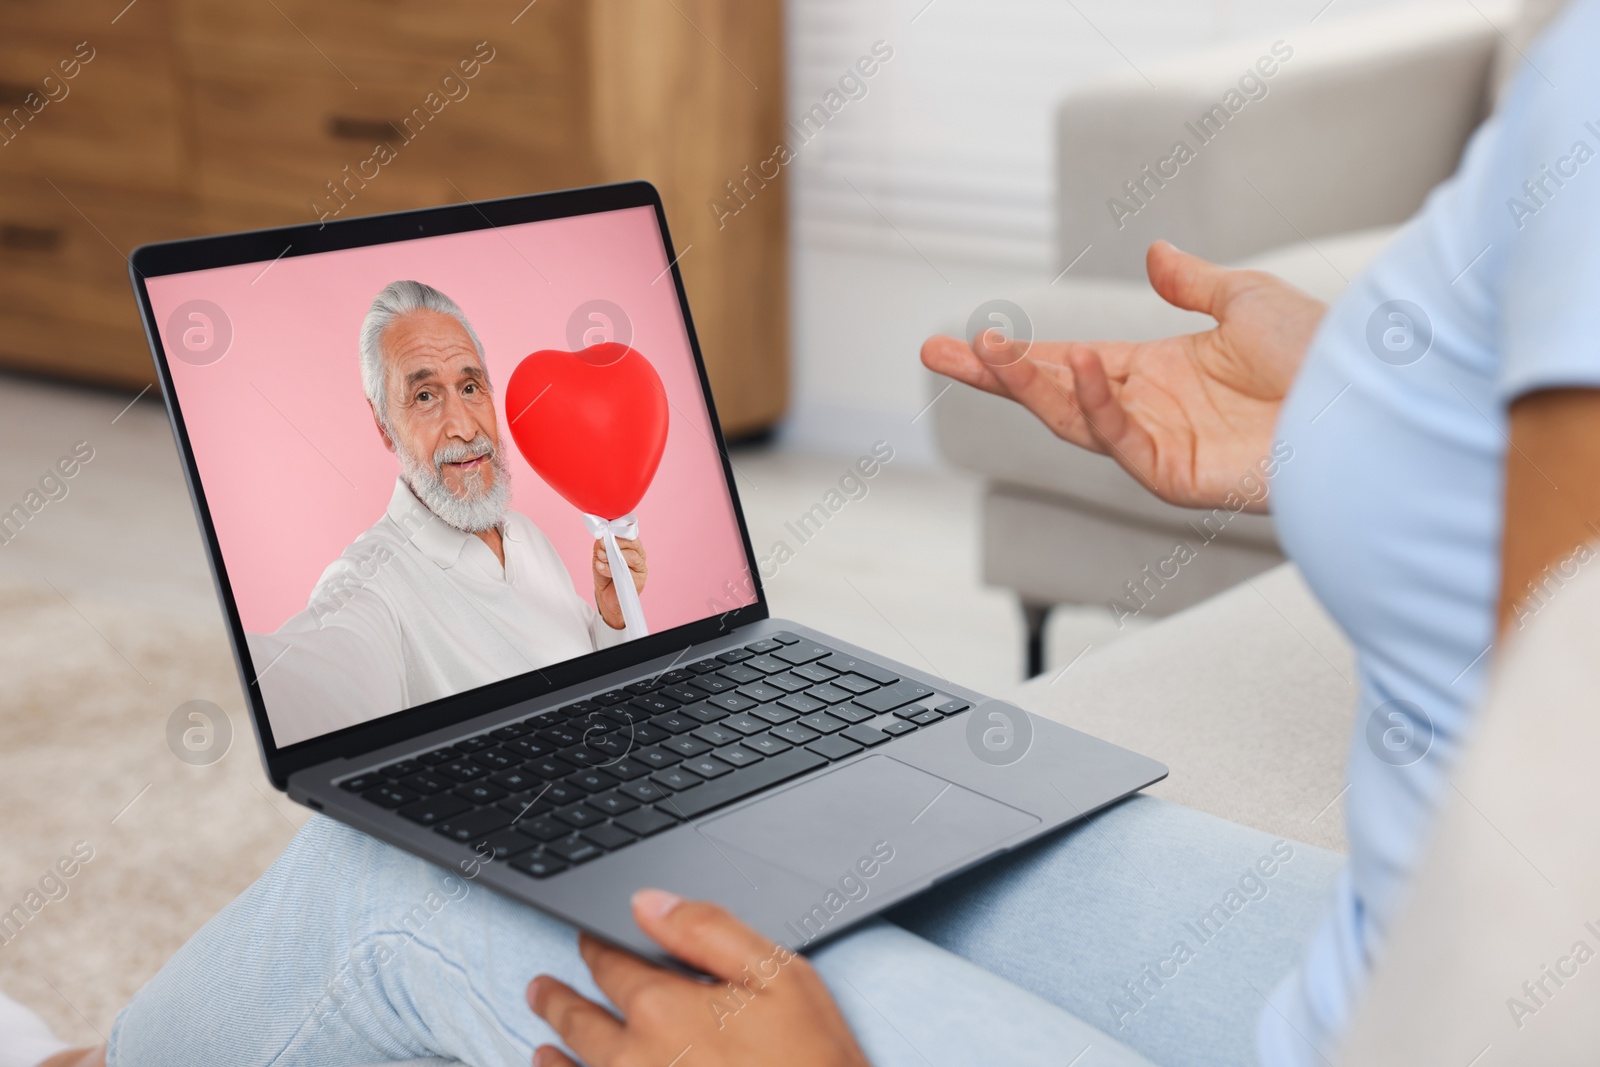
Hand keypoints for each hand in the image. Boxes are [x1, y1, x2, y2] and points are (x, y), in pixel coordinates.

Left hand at [528, 890, 869, 1066]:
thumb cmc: (812, 1063)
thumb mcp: (780, 978)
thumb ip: (708, 931)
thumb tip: (648, 901)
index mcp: (666, 1007)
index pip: (614, 965)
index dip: (597, 948)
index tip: (587, 941)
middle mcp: (635, 1057)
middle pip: (582, 1020)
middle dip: (559, 998)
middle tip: (540, 988)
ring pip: (575, 1066)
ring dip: (554, 1044)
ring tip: (540, 1036)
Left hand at [594, 537, 646, 629]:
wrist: (605, 595)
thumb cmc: (605, 573)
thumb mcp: (600, 555)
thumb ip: (602, 545)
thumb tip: (602, 537)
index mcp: (632, 547)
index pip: (630, 535)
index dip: (618, 532)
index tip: (605, 533)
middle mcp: (639, 556)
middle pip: (633, 544)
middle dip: (615, 543)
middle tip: (601, 545)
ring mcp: (641, 569)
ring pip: (632, 557)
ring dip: (612, 556)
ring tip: (600, 558)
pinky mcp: (639, 582)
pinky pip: (627, 572)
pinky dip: (610, 569)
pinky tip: (600, 567)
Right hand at [921, 240, 1325, 509]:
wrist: (1371, 397)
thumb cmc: (1325, 354)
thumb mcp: (1248, 301)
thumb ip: (1193, 283)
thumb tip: (1157, 253)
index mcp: (1155, 374)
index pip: (1065, 363)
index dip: (1015, 356)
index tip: (964, 341)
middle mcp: (1148, 412)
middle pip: (1052, 396)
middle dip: (996, 377)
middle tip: (940, 353)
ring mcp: (1159, 448)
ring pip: (1074, 420)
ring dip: (1030, 388)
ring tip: (990, 354)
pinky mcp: (1179, 478)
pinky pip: (1123, 444)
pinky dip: (1095, 407)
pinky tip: (1077, 367)